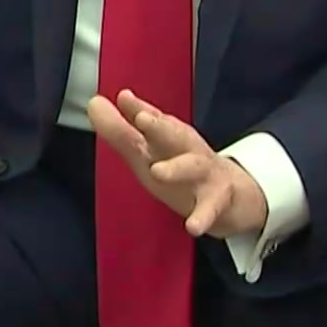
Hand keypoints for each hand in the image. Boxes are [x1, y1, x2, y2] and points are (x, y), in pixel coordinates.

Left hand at [87, 89, 266, 238]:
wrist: (232, 195)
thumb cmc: (181, 166)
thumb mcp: (150, 149)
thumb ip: (122, 129)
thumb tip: (95, 103)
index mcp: (169, 137)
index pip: (153, 120)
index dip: (138, 109)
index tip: (123, 98)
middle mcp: (186, 150)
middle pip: (175, 134)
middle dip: (159, 126)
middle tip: (141, 119)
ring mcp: (203, 176)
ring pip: (192, 167)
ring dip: (176, 168)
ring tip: (157, 171)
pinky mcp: (214, 203)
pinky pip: (208, 211)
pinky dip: (202, 217)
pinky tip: (192, 227)